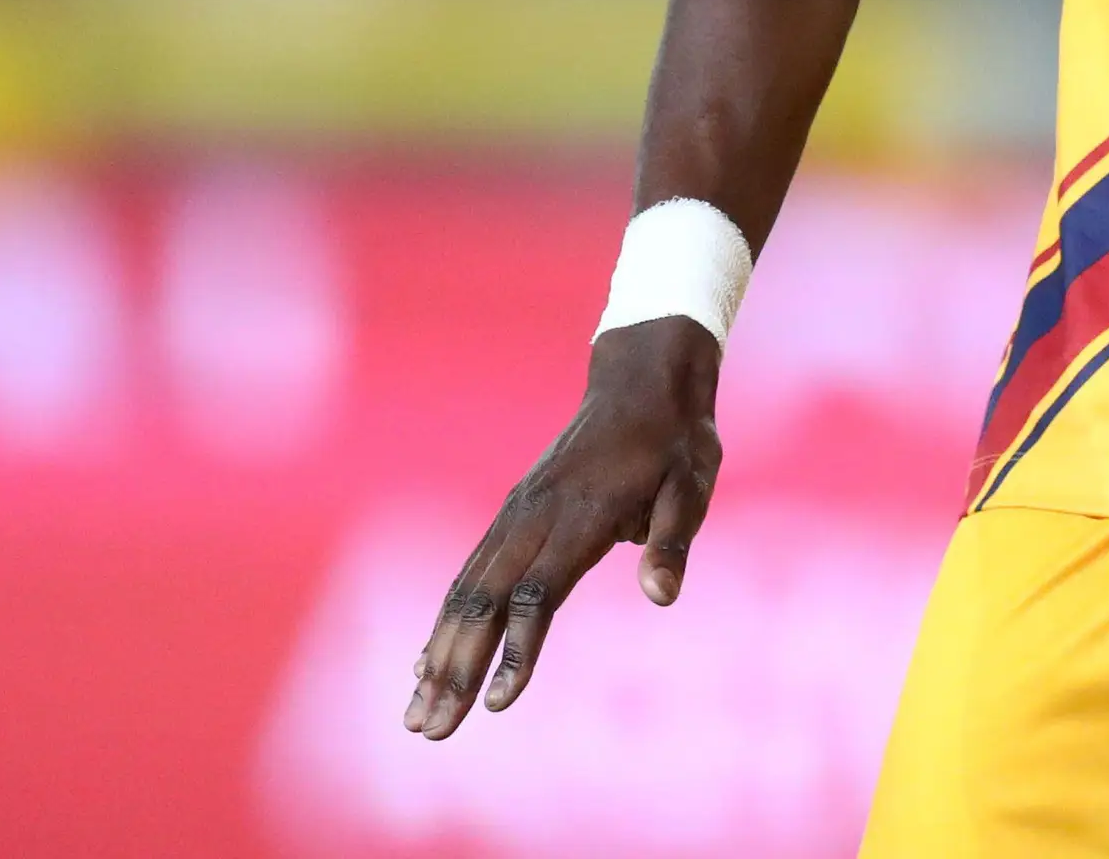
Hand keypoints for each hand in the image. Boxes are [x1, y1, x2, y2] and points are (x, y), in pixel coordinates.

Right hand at [403, 318, 723, 739]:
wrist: (641, 379)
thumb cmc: (674, 440)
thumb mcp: (693, 483)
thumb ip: (673, 540)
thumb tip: (662, 597)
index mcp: (582, 514)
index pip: (539, 591)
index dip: (517, 648)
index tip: (498, 702)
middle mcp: (535, 516)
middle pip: (484, 600)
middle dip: (454, 669)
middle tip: (430, 731)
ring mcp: (516, 515)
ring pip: (465, 591)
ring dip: (438, 654)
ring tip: (415, 714)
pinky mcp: (511, 516)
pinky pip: (469, 574)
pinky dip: (444, 621)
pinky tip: (424, 662)